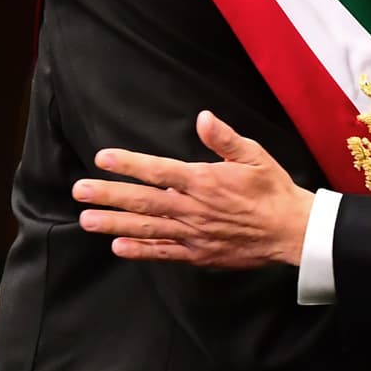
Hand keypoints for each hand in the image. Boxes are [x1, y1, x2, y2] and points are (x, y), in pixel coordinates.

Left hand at [73, 110, 313, 267]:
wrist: (291, 230)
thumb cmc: (273, 189)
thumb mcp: (254, 155)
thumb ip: (224, 138)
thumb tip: (202, 118)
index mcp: (205, 180)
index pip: (158, 170)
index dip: (128, 164)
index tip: (103, 158)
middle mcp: (193, 208)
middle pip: (143, 201)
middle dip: (109, 194)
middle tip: (79, 191)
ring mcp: (194, 233)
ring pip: (146, 227)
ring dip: (114, 223)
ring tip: (86, 220)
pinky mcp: (199, 253)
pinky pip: (163, 252)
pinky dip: (139, 250)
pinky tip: (118, 246)